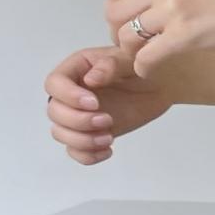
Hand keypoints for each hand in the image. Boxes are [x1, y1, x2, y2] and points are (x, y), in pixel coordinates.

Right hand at [44, 44, 171, 164]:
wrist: (160, 86)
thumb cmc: (143, 66)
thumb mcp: (130, 58)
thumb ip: (110, 65)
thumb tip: (90, 79)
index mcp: (76, 69)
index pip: (54, 83)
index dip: (68, 96)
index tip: (94, 103)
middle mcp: (71, 93)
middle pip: (54, 112)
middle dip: (77, 121)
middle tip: (107, 120)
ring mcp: (78, 115)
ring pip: (60, 133)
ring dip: (81, 140)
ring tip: (109, 138)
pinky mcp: (89, 133)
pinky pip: (75, 150)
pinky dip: (87, 155)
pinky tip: (107, 151)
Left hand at [105, 0, 214, 78]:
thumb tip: (162, 5)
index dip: (118, 16)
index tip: (131, 29)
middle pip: (113, 14)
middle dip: (118, 35)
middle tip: (136, 49)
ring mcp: (173, 8)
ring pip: (126, 37)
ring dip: (132, 53)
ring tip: (149, 59)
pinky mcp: (185, 34)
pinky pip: (146, 57)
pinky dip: (145, 68)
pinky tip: (155, 71)